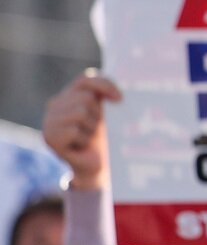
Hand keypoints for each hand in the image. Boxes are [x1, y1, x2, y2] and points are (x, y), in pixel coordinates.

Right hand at [42, 70, 121, 190]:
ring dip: (91, 129)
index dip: (104, 85)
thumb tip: (117, 94)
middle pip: (85, 97)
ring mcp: (49, 120)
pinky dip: (83, 140)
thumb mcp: (107, 113)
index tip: (120, 99)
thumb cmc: (104, 137)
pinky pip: (74, 130)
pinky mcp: (49, 137)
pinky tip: (80, 146)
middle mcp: (55, 104)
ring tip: (88, 137)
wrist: (96, 165)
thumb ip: (107, 96)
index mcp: (70, 94)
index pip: (86, 79)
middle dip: (97, 115)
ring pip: (80, 112)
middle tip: (95, 129)